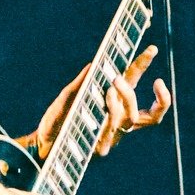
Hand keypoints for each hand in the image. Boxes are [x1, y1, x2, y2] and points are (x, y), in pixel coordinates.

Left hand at [34, 46, 170, 160]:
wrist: (43, 145)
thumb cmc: (57, 119)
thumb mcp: (68, 95)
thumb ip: (81, 82)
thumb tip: (93, 64)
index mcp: (113, 101)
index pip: (134, 79)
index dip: (144, 64)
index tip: (151, 48)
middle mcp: (117, 118)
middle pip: (142, 104)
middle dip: (130, 90)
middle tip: (115, 78)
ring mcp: (112, 134)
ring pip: (130, 117)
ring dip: (120, 101)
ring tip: (106, 93)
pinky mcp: (101, 147)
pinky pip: (112, 133)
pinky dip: (109, 121)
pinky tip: (101, 115)